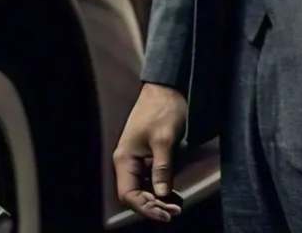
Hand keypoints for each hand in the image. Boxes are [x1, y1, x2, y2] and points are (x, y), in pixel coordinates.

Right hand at [113, 83, 186, 222]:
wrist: (165, 88)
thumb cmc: (162, 110)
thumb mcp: (165, 140)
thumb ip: (162, 169)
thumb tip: (161, 196)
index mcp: (125, 158)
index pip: (128, 194)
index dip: (145, 208)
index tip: (166, 213)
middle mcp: (127, 161)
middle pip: (135, 194)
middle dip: (153, 206)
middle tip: (175, 211)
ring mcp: (136, 159)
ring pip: (143, 188)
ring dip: (158, 199)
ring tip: (176, 206)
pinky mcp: (147, 155)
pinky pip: (150, 178)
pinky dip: (160, 188)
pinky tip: (173, 194)